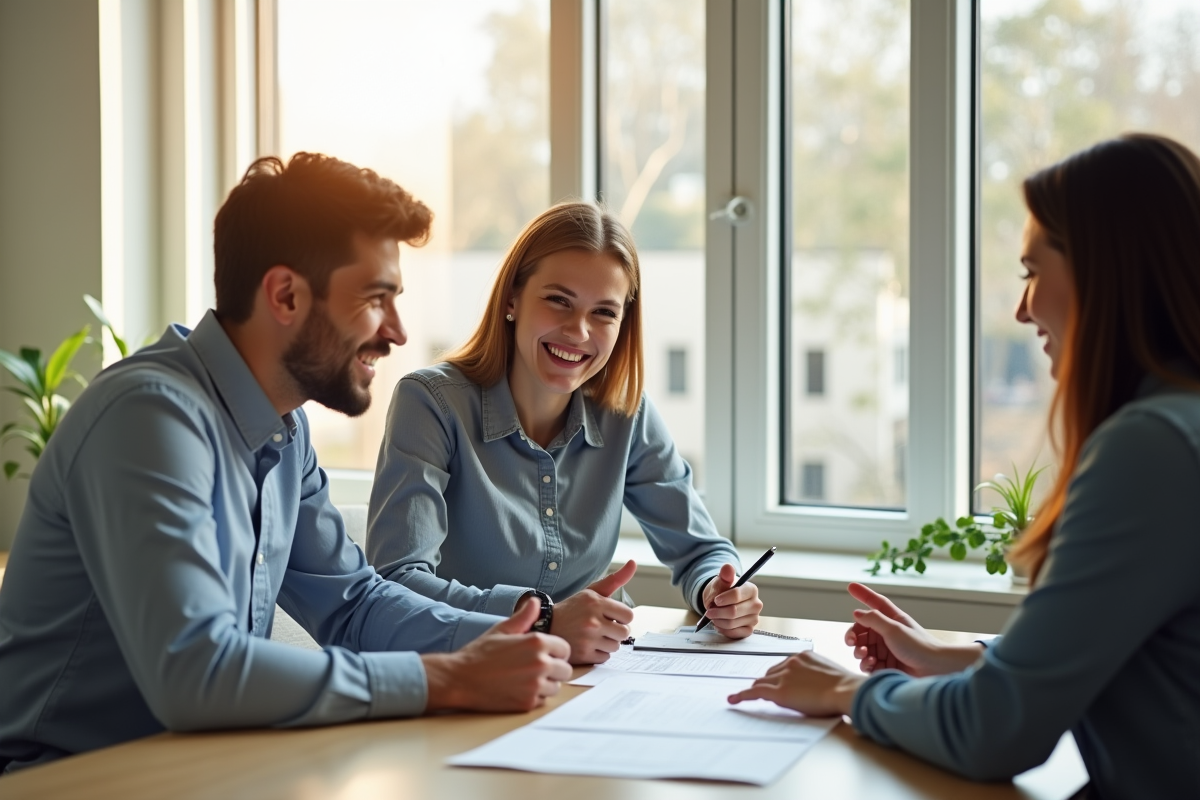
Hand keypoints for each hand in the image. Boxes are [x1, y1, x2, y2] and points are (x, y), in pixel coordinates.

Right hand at [422, 597, 571, 711]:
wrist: (460, 679)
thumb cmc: (480, 653)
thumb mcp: (502, 629)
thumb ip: (523, 617)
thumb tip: (536, 601)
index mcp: (537, 642)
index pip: (565, 649)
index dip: (555, 652)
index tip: (544, 654)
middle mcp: (540, 664)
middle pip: (565, 670)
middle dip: (554, 669)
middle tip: (535, 669)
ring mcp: (535, 685)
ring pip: (556, 687)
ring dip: (545, 685)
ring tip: (526, 679)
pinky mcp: (528, 703)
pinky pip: (543, 701)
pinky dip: (535, 698)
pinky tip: (519, 690)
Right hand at [550, 559, 637, 664]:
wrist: (546, 626)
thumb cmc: (573, 609)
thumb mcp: (592, 592)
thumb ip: (615, 579)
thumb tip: (633, 563)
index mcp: (595, 602)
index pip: (628, 615)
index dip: (622, 617)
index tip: (612, 617)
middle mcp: (592, 620)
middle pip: (624, 633)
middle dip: (616, 631)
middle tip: (603, 627)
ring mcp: (587, 639)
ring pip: (616, 646)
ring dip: (608, 642)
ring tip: (594, 636)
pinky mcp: (583, 655)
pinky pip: (605, 657)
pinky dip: (599, 653)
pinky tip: (589, 645)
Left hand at [699, 563, 763, 638]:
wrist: (721, 601)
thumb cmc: (722, 590)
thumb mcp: (721, 581)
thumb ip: (725, 575)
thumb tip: (728, 567)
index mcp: (751, 590)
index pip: (737, 595)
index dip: (723, 599)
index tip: (715, 600)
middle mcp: (756, 604)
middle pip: (734, 612)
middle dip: (717, 612)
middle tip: (709, 611)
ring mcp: (754, 618)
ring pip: (732, 623)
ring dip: (718, 621)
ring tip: (713, 616)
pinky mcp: (749, 629)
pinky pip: (734, 634)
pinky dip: (723, 630)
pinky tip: (719, 624)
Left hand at [727, 651, 863, 716]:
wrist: (847, 691)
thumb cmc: (846, 686)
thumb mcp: (831, 674)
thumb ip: (818, 675)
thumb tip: (817, 685)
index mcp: (804, 656)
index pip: (784, 666)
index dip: (779, 677)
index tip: (777, 682)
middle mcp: (791, 662)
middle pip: (771, 674)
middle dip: (767, 684)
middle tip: (762, 693)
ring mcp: (784, 676)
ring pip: (763, 683)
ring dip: (757, 690)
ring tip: (744, 697)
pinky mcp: (779, 691)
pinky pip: (755, 692)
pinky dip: (742, 695)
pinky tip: (734, 699)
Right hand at [844, 582, 982, 676]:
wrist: (935, 669)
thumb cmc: (918, 646)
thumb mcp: (893, 628)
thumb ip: (873, 619)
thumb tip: (856, 613)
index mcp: (892, 619)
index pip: (874, 602)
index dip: (863, 594)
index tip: (850, 586)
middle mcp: (887, 633)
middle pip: (862, 630)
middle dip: (854, 635)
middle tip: (851, 641)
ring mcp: (886, 650)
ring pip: (862, 648)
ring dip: (859, 651)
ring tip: (864, 654)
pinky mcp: (886, 666)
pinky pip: (868, 664)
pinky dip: (866, 664)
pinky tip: (870, 664)